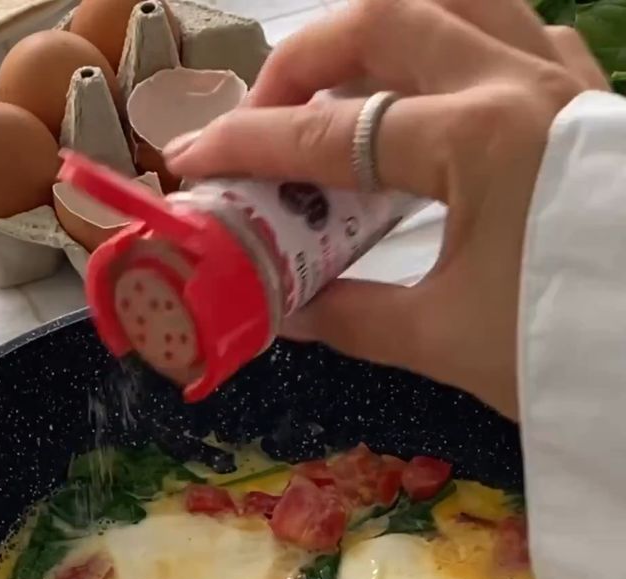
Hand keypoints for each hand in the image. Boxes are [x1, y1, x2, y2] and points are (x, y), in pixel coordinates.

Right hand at [164, 0, 607, 419]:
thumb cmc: (566, 342)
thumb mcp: (446, 342)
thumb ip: (354, 318)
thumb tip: (288, 312)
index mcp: (478, 141)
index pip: (333, 133)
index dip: (251, 147)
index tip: (195, 161)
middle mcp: (516, 82)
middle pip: (381, 22)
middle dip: (302, 64)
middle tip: (261, 120)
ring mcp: (560, 75)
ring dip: (379, 31)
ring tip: (338, 87)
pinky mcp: (588, 91)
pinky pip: (510, 26)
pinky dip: (454, 39)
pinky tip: (432, 87)